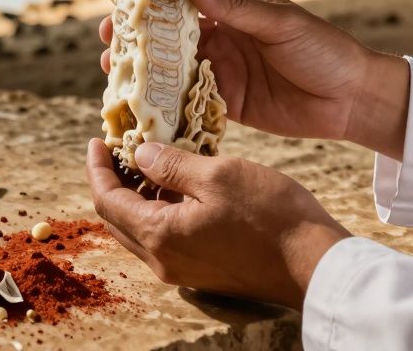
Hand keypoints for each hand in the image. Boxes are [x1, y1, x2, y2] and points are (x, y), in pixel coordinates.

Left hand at [86, 138, 349, 308]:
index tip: (97, 140)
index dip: (96, 168)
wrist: (316, 264)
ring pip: (141, 229)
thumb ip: (171, 165)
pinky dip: (160, 210)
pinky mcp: (203, 270)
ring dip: (137, 195)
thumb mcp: (217, 175)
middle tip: (119, 147)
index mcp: (159, 236)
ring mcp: (183, 269)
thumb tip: (139, 154)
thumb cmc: (270, 216)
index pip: (105, 201)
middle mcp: (163, 260)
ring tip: (150, 159)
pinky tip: (179, 184)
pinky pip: (165, 238)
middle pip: (117, 219)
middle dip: (112, 181)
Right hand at [99, 0, 409, 159]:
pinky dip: (168, 106)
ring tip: (116, 78)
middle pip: (171, 37)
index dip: (150, 3)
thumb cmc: (324, 50)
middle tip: (108, 47)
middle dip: (139, 42)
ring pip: (176, 71)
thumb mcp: (280, 24)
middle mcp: (224, 36)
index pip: (183, 0)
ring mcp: (224, 71)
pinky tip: (144, 110)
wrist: (355, 99)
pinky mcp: (230, 104)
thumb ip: (236, 7)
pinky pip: (192, 103)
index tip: (121, 7)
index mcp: (234, 7)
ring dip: (147, 75)